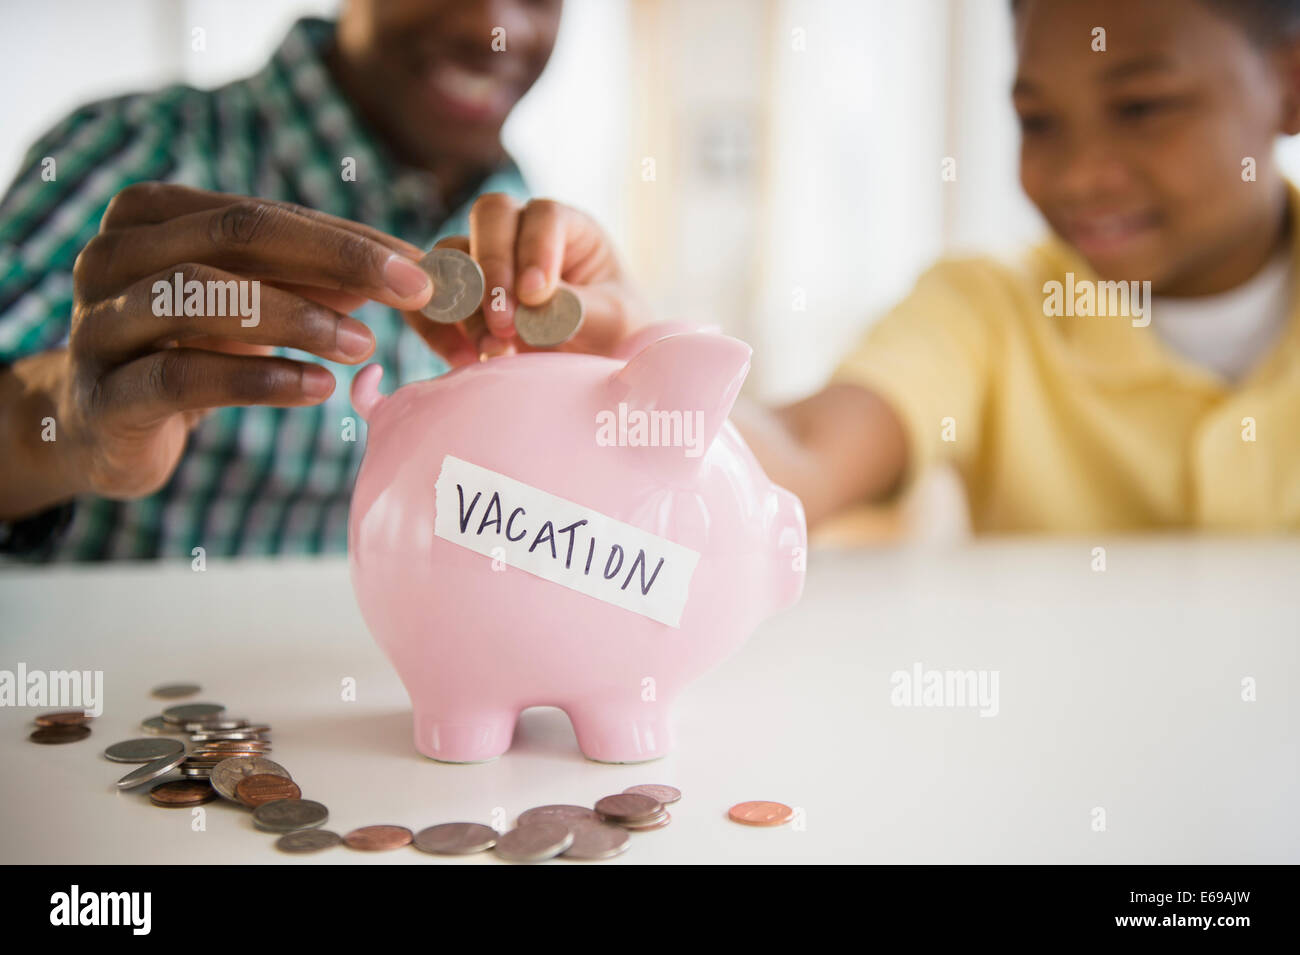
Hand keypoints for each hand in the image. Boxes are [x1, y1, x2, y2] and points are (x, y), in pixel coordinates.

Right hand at [52, 182, 433, 499]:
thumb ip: (315, 281)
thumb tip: (409, 270)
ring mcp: (99, 324)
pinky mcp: (103, 395)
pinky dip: (258, 378)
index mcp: (151, 215)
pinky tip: (317, 388)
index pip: (265, 214)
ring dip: (298, 318)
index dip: (348, 239)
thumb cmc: (189, 348)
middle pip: (235, 235)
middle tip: (408, 291)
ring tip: (362, 345)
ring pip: (201, 295)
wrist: (100, 428)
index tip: (419, 266)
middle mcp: (113, 255)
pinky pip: (181, 376)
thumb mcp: (252, 305)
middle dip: (336, 261)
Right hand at [404, 194, 649, 366]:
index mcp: (569, 229)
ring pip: (454, 253)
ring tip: (494, 350)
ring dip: (466, 303)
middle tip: (505, 321)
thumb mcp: (612, 322)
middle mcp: (522, 235)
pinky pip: (430, 296)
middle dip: (493, 268)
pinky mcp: (461, 297)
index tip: (536, 294)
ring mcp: (486, 262)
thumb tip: (532, 304)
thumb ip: (578, 307)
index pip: (544, 215)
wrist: (593, 372)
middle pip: (491, 216)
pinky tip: (462, 359)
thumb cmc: (614, 336)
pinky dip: (436, 325)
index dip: (535, 248)